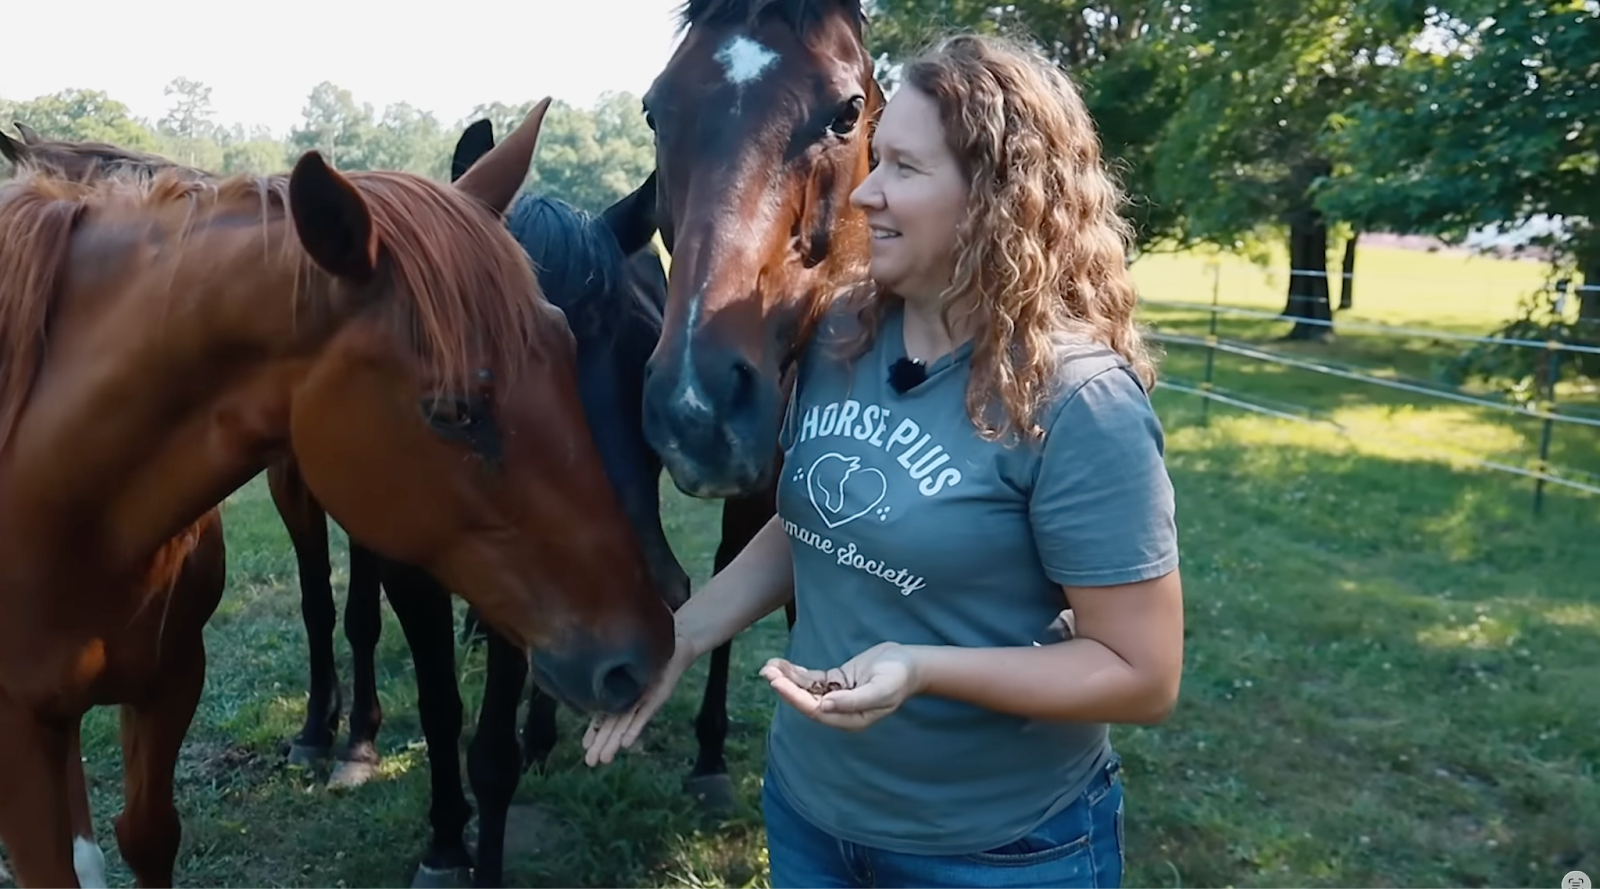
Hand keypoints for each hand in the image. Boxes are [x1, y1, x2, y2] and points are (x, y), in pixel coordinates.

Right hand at [582, 623, 696, 766]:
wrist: (678, 644)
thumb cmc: (651, 652)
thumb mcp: (625, 662)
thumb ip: (609, 669)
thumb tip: (583, 666)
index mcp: (622, 695)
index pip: (605, 717)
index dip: (594, 732)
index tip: (585, 747)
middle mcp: (632, 701)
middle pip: (613, 726)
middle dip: (602, 745)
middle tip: (590, 763)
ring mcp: (644, 700)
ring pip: (626, 724)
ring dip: (615, 742)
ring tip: (604, 759)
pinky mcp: (658, 696)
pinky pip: (644, 713)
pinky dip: (634, 727)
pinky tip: (625, 743)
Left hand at [759, 641, 922, 730]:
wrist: (910, 663)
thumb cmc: (898, 678)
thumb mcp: (880, 690)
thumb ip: (853, 701)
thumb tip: (824, 707)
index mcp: (850, 719)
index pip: (816, 711)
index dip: (795, 698)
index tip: (778, 683)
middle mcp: (840, 711)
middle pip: (806, 701)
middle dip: (786, 687)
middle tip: (767, 672)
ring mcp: (837, 696)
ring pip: (806, 690)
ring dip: (787, 679)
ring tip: (769, 666)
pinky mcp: (836, 682)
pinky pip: (812, 679)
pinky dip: (797, 672)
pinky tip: (782, 664)